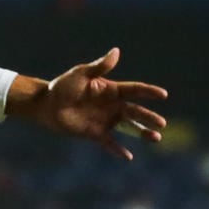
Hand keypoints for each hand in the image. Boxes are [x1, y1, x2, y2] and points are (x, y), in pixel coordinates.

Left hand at [8, 48, 167, 160]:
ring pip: (129, 127)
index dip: (148, 92)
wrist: (46, 106)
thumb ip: (99, 67)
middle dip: (149, 117)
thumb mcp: (80, 75)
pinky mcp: (95, 133)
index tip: (162, 95)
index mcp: (111, 90)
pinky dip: (119, 150)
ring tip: (156, 138)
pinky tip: (129, 156)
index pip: (135, 90)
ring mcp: (105, 120)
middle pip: (136, 111)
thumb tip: (116, 51)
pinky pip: (110, 143)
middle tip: (162, 124)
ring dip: (142, 132)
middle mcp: (112, 105)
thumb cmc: (62, 87)